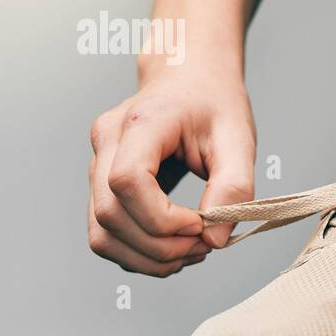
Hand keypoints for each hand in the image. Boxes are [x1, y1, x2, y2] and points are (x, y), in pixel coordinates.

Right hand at [88, 57, 255, 275]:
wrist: (189, 77)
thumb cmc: (214, 101)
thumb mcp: (238, 138)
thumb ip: (234, 186)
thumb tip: (214, 240)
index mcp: (140, 123)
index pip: (127, 182)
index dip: (162, 219)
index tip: (202, 225)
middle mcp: (107, 142)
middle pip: (109, 215)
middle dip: (160, 246)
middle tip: (205, 244)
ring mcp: (97, 164)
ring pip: (101, 234)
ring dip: (147, 257)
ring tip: (192, 250)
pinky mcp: (101, 184)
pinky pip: (107, 234)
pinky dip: (139, 253)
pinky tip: (174, 247)